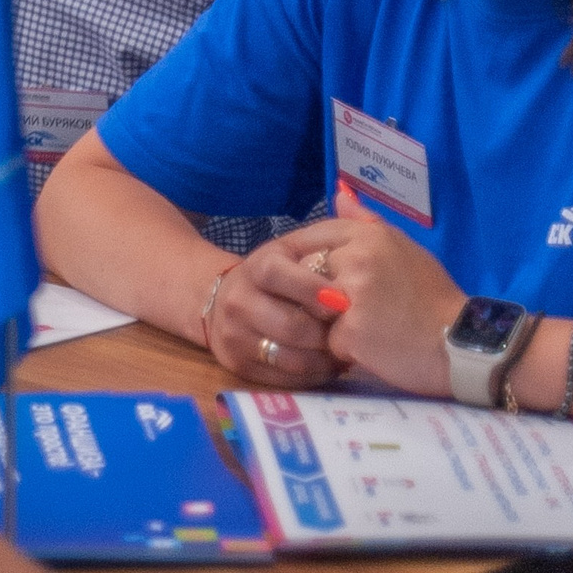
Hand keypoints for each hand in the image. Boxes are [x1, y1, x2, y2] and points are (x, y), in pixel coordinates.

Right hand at [207, 229, 347, 386]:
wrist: (219, 303)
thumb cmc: (276, 277)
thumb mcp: (292, 250)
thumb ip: (324, 230)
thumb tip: (347, 194)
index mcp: (256, 266)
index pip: (278, 274)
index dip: (311, 289)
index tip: (342, 301)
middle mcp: (238, 301)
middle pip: (288, 325)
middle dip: (326, 334)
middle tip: (352, 334)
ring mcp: (235, 336)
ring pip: (289, 358)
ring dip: (325, 359)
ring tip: (348, 352)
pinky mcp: (238, 367)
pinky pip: (285, 379)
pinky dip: (313, 375)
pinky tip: (329, 365)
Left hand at [268, 182, 465, 395]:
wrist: (461, 344)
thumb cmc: (433, 297)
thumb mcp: (405, 248)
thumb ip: (367, 223)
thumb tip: (339, 194)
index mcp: (370, 235)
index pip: (315, 234)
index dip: (309, 256)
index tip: (319, 276)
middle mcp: (357, 258)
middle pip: (306, 272)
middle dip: (320, 292)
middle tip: (359, 308)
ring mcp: (350, 295)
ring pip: (314, 308)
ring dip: (331, 321)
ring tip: (368, 327)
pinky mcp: (349, 332)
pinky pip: (329, 341)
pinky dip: (345, 349)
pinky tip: (374, 349)